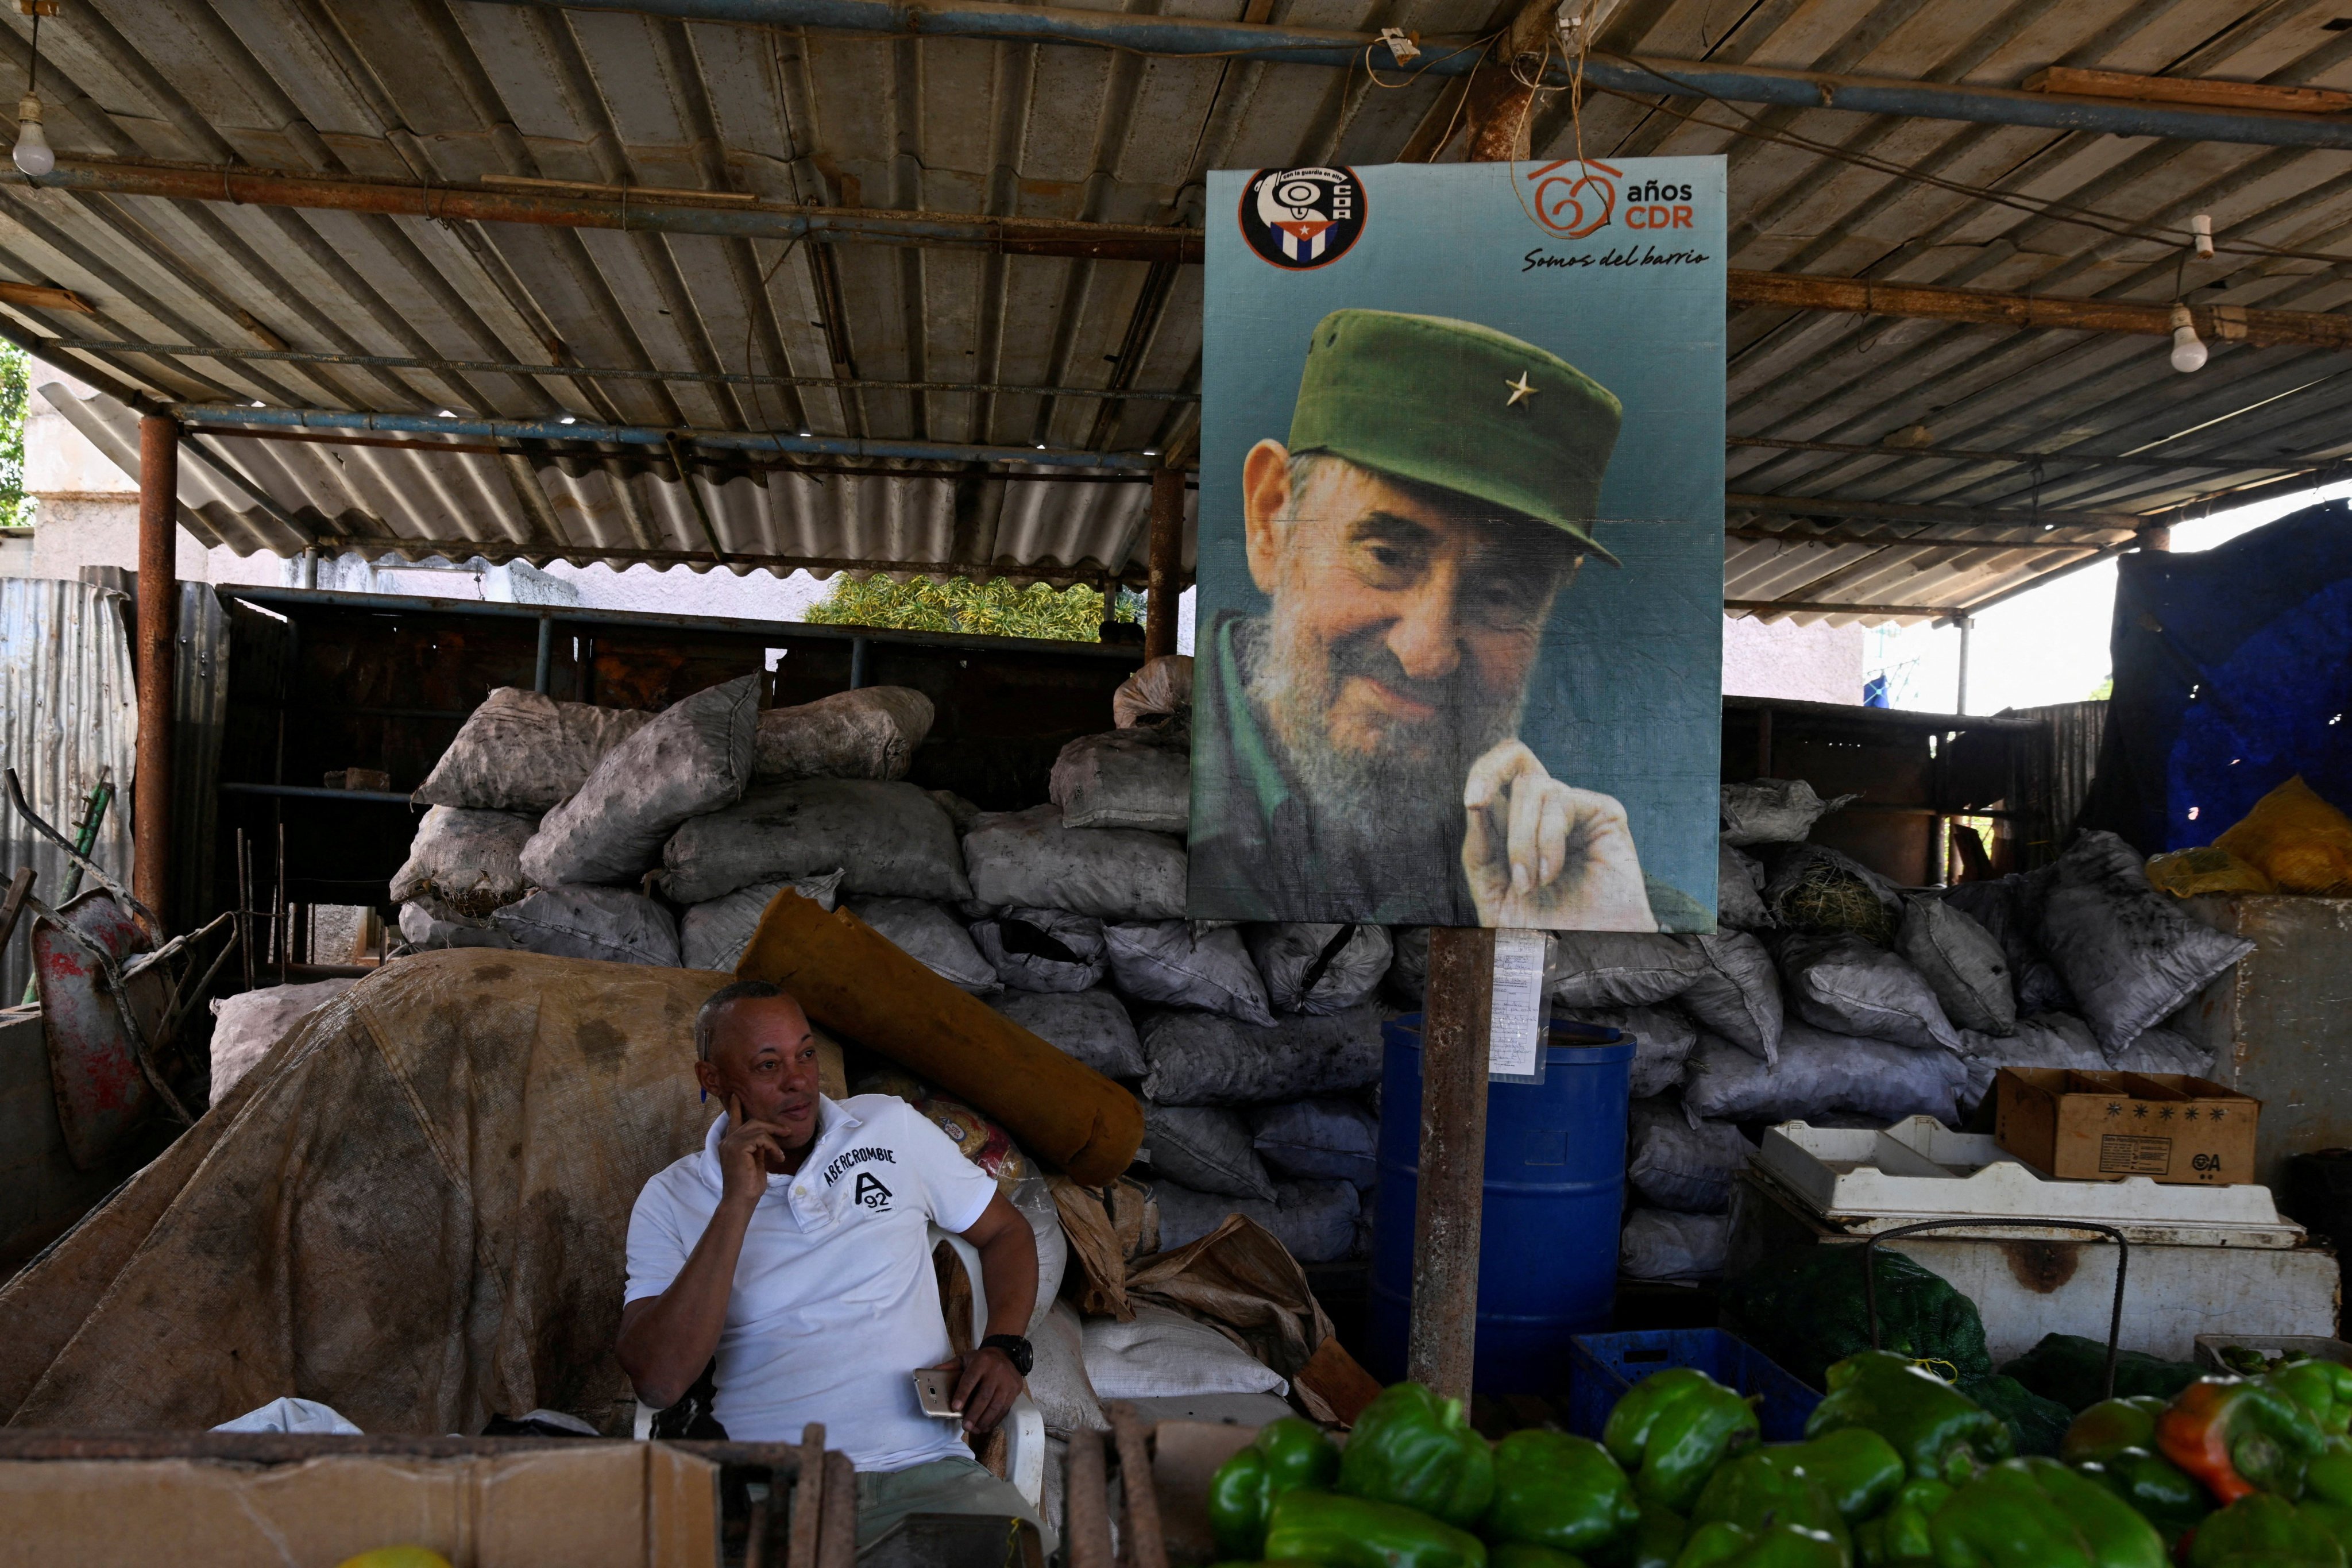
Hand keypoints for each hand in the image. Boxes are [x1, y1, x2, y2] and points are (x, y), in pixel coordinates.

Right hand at [715, 1093, 790, 1209]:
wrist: (741, 1200)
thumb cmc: (748, 1185)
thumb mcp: (755, 1161)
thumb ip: (756, 1147)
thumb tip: (765, 1138)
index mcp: (729, 1144)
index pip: (733, 1121)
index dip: (735, 1108)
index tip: (736, 1096)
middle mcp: (727, 1140)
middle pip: (752, 1122)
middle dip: (771, 1126)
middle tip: (786, 1132)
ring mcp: (731, 1143)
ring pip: (758, 1129)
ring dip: (774, 1139)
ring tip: (780, 1154)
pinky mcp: (738, 1147)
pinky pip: (761, 1138)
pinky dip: (772, 1147)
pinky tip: (777, 1158)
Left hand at [940, 1347, 1023, 1434]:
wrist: (1005, 1354)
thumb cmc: (981, 1360)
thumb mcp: (965, 1358)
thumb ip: (950, 1366)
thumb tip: (933, 1373)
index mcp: (981, 1362)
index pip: (970, 1379)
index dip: (962, 1394)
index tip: (955, 1408)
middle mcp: (996, 1371)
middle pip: (984, 1396)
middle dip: (974, 1413)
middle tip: (965, 1426)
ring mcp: (1007, 1381)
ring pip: (996, 1405)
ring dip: (984, 1420)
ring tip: (974, 1429)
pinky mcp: (1015, 1390)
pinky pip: (1005, 1408)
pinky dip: (995, 1420)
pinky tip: (985, 1426)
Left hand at [1461, 739, 1657, 930]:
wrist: (1584, 958)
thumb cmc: (1540, 930)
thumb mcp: (1492, 891)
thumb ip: (1480, 849)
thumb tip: (1476, 804)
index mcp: (1517, 823)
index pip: (1497, 772)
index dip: (1482, 772)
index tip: (1472, 802)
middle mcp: (1546, 811)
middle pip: (1515, 756)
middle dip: (1489, 780)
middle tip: (1476, 807)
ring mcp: (1577, 811)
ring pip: (1535, 785)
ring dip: (1521, 840)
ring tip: (1530, 884)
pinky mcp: (1605, 815)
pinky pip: (1562, 801)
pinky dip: (1548, 841)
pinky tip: (1551, 874)